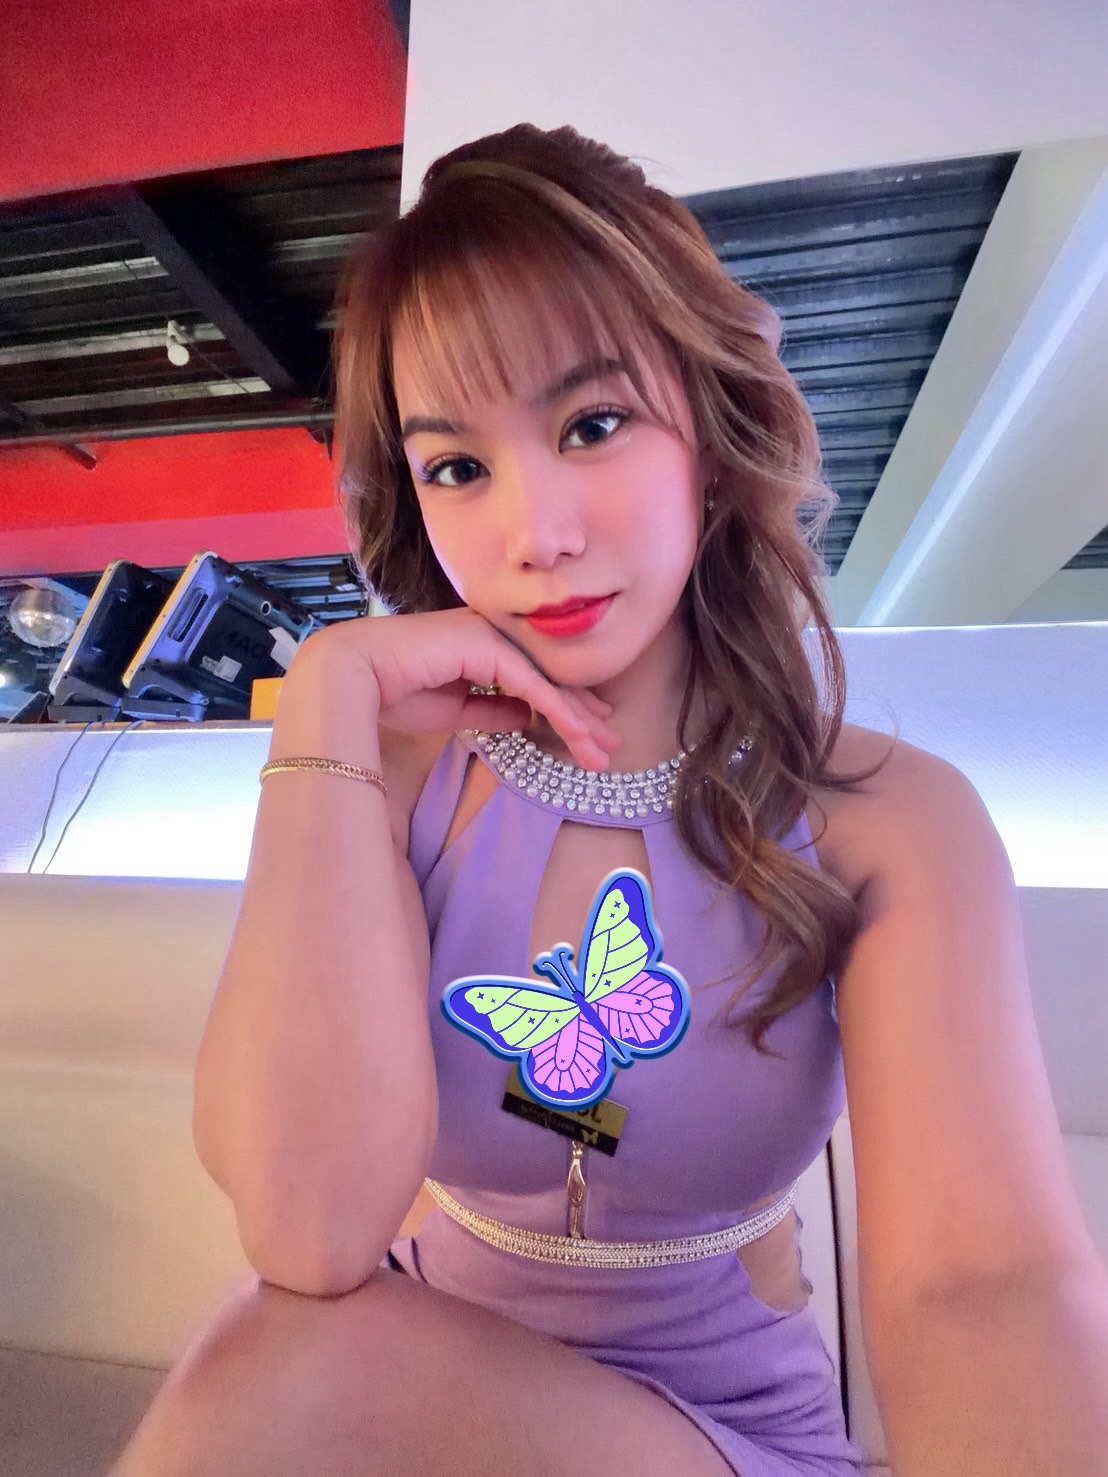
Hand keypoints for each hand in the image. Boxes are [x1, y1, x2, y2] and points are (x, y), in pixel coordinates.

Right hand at [289, 610, 620, 771]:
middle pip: (549, 679)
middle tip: (609, 744)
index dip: (564, 706)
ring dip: (578, 719)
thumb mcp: (455, 711)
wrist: (354, 675)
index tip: (589, 732)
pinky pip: (531, 685)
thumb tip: (525, 719)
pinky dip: (557, 710)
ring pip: (547, 683)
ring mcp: (491, 638)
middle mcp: (492, 637)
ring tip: (602, 750)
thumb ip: (491, 712)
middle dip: (583, 715)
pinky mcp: (486, 647)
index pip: (533, 679)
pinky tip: (578, 732)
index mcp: (481, 647)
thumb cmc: (392, 691)